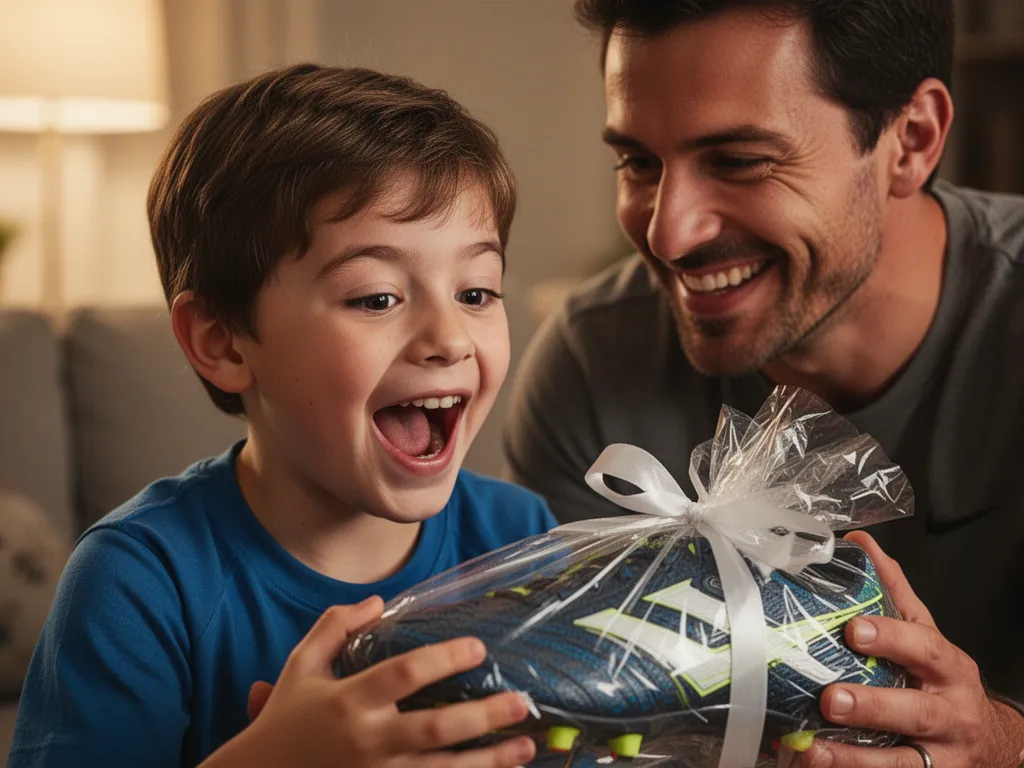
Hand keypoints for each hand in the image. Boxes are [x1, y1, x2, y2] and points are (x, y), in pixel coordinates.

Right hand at [206, 596, 535, 767]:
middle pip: (433, 730)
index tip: (477, 647)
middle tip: (519, 703)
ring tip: (526, 746)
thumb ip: (335, 626)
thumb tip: (377, 601)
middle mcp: (367, 741)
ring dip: (488, 761)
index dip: (444, 659)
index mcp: (348, 700)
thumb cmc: (285, 717)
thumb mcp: (301, 664)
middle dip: (481, 718)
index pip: (403, 674)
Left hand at [800, 531, 1023, 767]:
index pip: (924, 648)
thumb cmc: (942, 682)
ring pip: (900, 762)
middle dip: (872, 706)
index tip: (854, 630)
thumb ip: (894, 593)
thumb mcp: (925, 636)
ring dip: (853, 757)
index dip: (891, 638)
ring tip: (811, 748)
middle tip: (830, 698)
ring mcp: (940, 757)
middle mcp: (949, 714)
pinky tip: (817, 766)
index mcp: (948, 668)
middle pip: (915, 712)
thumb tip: (859, 543)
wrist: (989, 743)